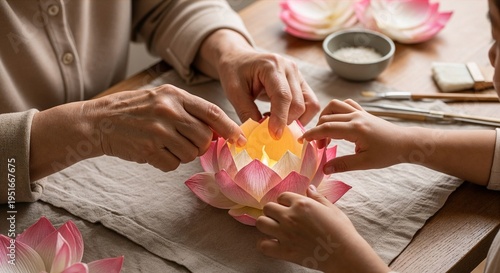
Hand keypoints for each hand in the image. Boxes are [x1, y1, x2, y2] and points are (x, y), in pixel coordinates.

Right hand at [88, 84, 245, 171]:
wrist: (97, 122)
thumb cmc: (132, 110)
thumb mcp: (160, 98)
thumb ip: (187, 110)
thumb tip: (217, 130)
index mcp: (174, 95)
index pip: (212, 112)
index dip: (230, 128)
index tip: (240, 140)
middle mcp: (169, 110)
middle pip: (204, 137)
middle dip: (201, 145)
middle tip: (185, 142)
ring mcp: (158, 130)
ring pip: (190, 153)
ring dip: (181, 154)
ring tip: (163, 144)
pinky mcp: (149, 149)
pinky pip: (172, 164)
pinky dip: (166, 162)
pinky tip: (153, 151)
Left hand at [195, 29, 319, 138]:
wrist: (239, 58)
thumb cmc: (234, 71)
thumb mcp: (234, 91)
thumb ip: (246, 112)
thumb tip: (259, 134)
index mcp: (272, 66)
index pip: (283, 96)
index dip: (280, 118)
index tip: (274, 135)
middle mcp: (289, 68)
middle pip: (298, 103)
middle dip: (286, 122)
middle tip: (270, 131)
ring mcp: (298, 75)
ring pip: (310, 105)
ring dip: (297, 120)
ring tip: (277, 123)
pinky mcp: (301, 83)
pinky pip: (309, 103)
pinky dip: (299, 116)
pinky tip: (281, 117)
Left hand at [256, 186, 388, 272]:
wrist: (344, 254)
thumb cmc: (341, 230)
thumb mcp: (331, 208)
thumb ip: (317, 197)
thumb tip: (309, 188)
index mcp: (301, 204)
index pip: (282, 196)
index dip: (285, 202)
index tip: (291, 208)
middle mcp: (290, 217)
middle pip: (268, 208)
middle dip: (273, 211)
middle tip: (281, 218)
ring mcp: (285, 234)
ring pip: (261, 223)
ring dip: (266, 224)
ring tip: (274, 228)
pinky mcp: (284, 250)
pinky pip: (263, 245)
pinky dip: (265, 244)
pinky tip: (273, 243)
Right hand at [300, 99, 408, 173]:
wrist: (405, 143)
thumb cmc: (387, 154)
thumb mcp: (365, 163)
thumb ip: (343, 164)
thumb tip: (325, 169)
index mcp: (355, 129)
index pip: (326, 128)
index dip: (312, 134)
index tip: (302, 141)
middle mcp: (355, 116)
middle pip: (327, 117)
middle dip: (318, 131)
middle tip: (320, 147)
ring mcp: (359, 112)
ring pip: (334, 106)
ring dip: (325, 117)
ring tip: (326, 133)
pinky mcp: (363, 112)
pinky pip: (345, 104)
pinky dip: (336, 110)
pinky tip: (337, 122)